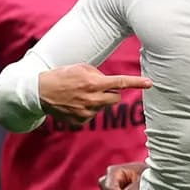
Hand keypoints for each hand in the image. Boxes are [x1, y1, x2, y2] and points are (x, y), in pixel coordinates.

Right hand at [37, 64, 151, 125]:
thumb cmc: (62, 76)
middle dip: (111, 93)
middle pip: (115, 98)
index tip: (150, 83)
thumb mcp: (80, 68)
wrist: (40, 92)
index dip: (136, 82)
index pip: (120, 82)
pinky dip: (87, 110)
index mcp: (93, 82)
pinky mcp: (81, 122)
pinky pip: (92, 115)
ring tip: (79, 95)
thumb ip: (98, 74)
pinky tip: (74, 105)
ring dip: (97, 101)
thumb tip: (110, 84)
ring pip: (103, 107)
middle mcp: (92, 98)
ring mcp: (86, 112)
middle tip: (97, 88)